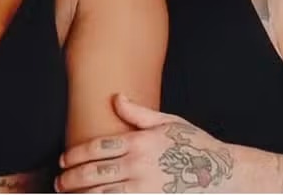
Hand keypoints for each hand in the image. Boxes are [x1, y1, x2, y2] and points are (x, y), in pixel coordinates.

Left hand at [55, 94, 235, 192]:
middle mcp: (139, 166)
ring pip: (103, 194)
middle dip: (72, 178)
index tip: (63, 159)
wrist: (223, 174)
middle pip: (95, 173)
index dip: (76, 154)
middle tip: (59, 181)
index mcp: (140, 142)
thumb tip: (116, 97)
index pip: (98, 147)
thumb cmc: (195, 146)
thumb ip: (138, 113)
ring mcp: (145, 189)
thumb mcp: (169, 122)